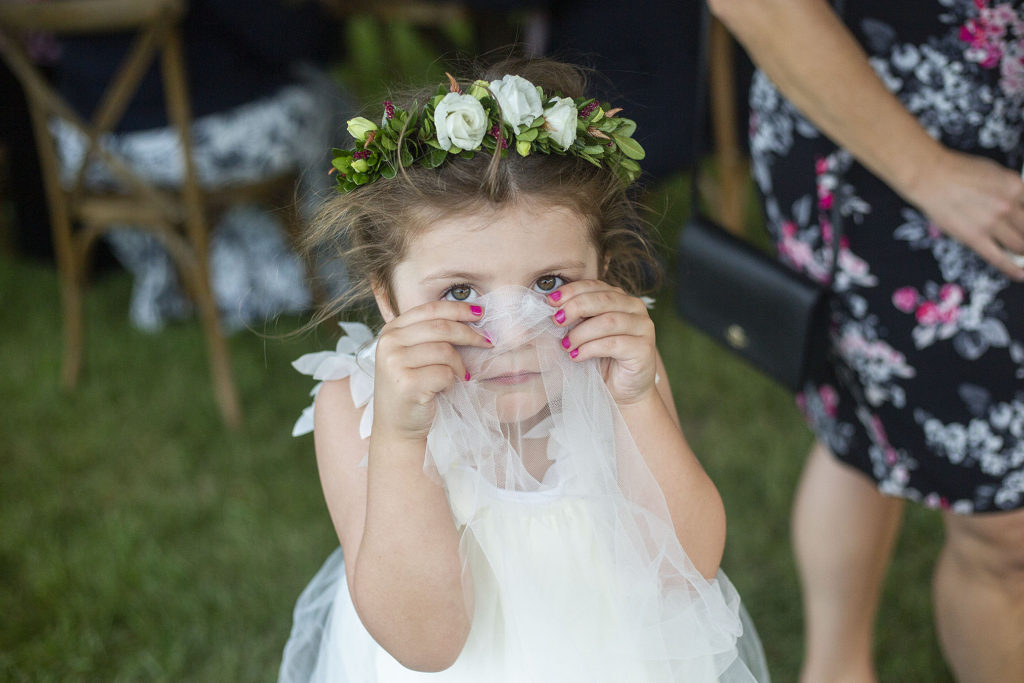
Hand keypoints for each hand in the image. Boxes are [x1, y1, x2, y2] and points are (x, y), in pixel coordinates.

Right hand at [373, 301, 490, 440]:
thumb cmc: (412, 389)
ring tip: (459, 375)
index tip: (480, 313)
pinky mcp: (407, 384)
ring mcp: (395, 363)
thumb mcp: (414, 355)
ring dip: (459, 365)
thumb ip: (430, 334)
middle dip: (469, 334)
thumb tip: (472, 315)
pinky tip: (445, 389)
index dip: (458, 308)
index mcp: (391, 331)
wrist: (396, 427)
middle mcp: (389, 343)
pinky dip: (452, 381)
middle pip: (441, 327)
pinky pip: (445, 373)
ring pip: (445, 351)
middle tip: (487, 342)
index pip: (430, 309)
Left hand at [547, 281, 656, 405]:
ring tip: (565, 345)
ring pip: (608, 321)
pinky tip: (576, 356)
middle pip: (603, 299)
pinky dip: (590, 349)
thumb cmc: (600, 360)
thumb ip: (576, 317)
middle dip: (575, 307)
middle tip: (557, 321)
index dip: (572, 291)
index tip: (550, 301)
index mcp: (620, 298)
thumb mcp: (585, 333)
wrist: (621, 391)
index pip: (595, 286)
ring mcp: (643, 327)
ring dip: (581, 333)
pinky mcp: (644, 348)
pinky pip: (613, 343)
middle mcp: (635, 308)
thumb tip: (551, 307)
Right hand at [907, 149, 1023, 279]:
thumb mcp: (994, 172)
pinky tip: (1021, 274)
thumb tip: (1019, 206)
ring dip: (1023, 252)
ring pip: (1020, 246)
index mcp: (1016, 187)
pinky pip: (999, 258)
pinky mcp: (975, 238)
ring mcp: (992, 223)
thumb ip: (1011, 190)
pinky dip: (1013, 269)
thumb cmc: (957, 171)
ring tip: (1021, 254)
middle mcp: (1008, 205)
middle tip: (1022, 241)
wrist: (931, 177)